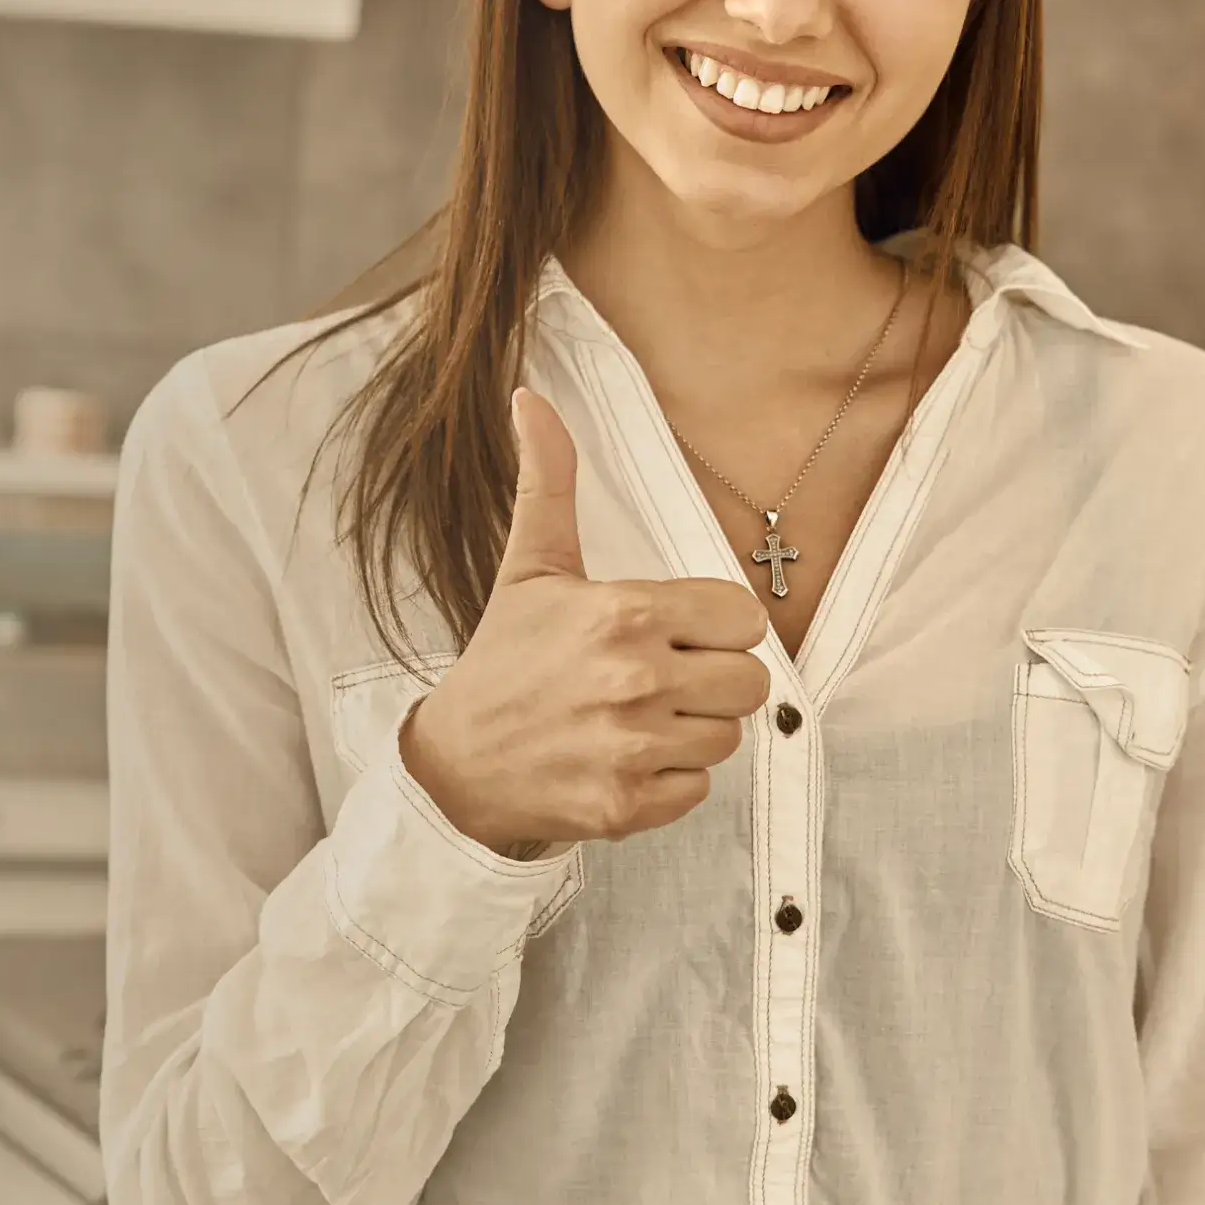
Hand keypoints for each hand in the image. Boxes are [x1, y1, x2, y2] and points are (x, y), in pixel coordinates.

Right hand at [398, 387, 774, 850]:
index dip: (715, 627)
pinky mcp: (628, 806)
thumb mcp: (530, 567)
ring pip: (727, 738)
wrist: (454, 761)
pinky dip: (668, 781)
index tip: (675, 634)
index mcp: (624, 614)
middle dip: (711, 682)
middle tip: (658, 680)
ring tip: (636, 720)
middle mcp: (634, 681)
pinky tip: (624, 759)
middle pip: (750, 683)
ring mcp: (631, 748)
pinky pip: (698, 789)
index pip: (743, 619)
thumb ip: (548, 483)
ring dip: (690, 731)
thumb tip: (530, 398)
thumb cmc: (502, 659)